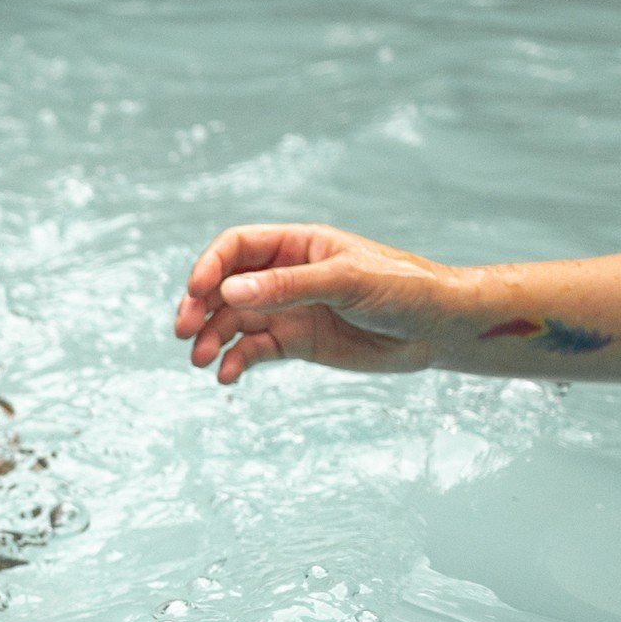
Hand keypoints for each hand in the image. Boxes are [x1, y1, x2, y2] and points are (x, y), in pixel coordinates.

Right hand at [174, 224, 459, 382]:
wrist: (438, 328)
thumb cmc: (402, 289)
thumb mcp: (345, 281)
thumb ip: (287, 286)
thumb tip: (228, 294)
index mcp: (297, 245)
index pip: (237, 248)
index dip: (210, 267)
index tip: (197, 293)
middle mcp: (285, 276)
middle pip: (225, 287)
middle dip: (199, 308)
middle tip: (183, 332)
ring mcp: (289, 310)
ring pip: (233, 322)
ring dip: (211, 339)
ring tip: (199, 360)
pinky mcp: (296, 343)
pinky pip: (253, 351)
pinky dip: (235, 362)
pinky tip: (227, 376)